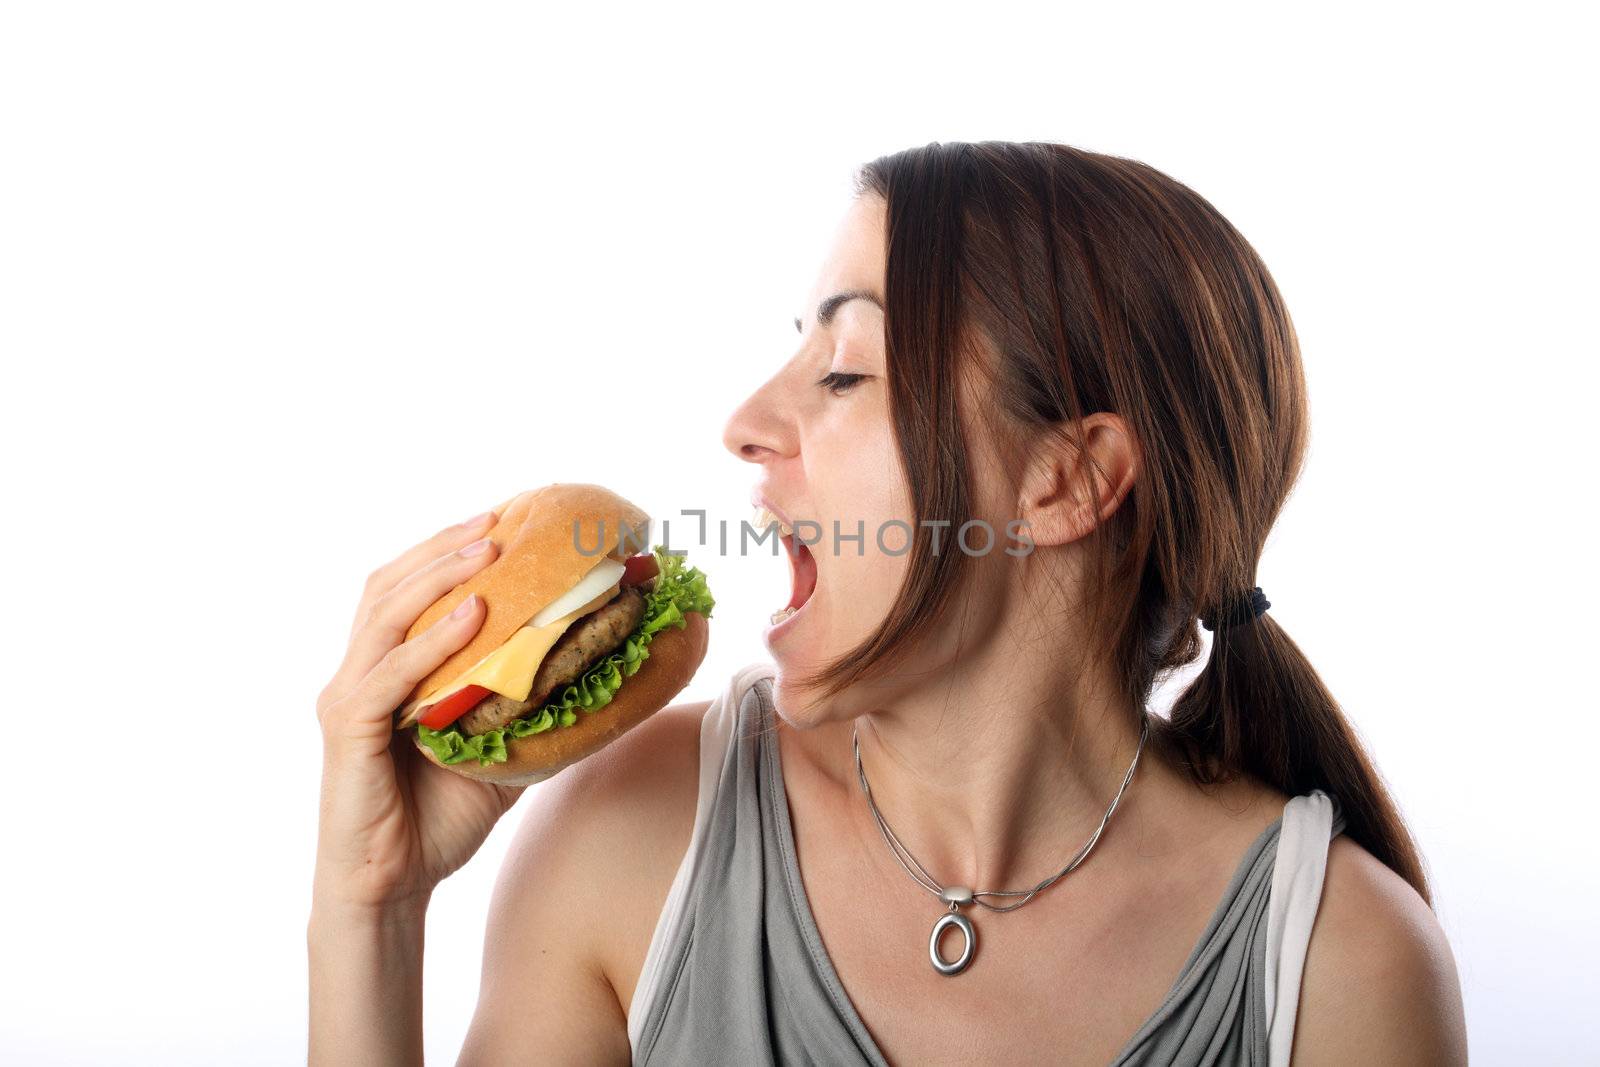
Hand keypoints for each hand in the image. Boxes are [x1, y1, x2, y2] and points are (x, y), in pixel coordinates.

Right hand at [313, 509, 522, 911]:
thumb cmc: (439, 818)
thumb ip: (530, 710)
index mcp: (386, 671)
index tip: (500, 520)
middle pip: (389, 586)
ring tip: (489, 548)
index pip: (406, 592)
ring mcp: (347, 699)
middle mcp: (358, 674)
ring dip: (438, 575)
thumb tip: (602, 678)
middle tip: (498, 519)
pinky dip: (431, 640)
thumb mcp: (500, 750)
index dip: (445, 550)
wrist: (394, 886)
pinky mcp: (347, 732)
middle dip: (443, 546)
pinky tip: (472, 616)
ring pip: (385, 615)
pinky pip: (390, 675)